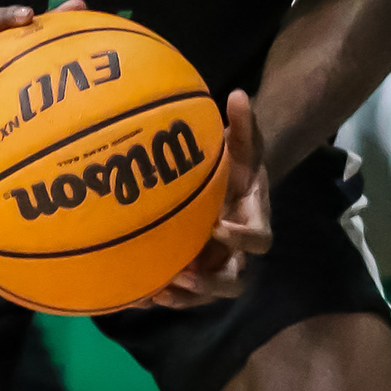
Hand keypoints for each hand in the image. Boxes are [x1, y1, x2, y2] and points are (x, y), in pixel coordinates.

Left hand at [147, 89, 271, 308]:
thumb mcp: (240, 145)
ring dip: (181, 297)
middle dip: (210, 284)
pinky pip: (176, 297)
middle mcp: (236, 254)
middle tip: (183, 274)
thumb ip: (243, 125)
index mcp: (253, 222)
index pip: (260, 241)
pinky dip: (156, 297)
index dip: (242, 239)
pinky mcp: (191, 279)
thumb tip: (239, 94)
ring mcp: (213, 270)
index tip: (218, 227)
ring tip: (154, 289)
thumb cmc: (234, 166)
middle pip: (234, 283)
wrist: (222, 187)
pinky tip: (131, 292)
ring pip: (203, 296)